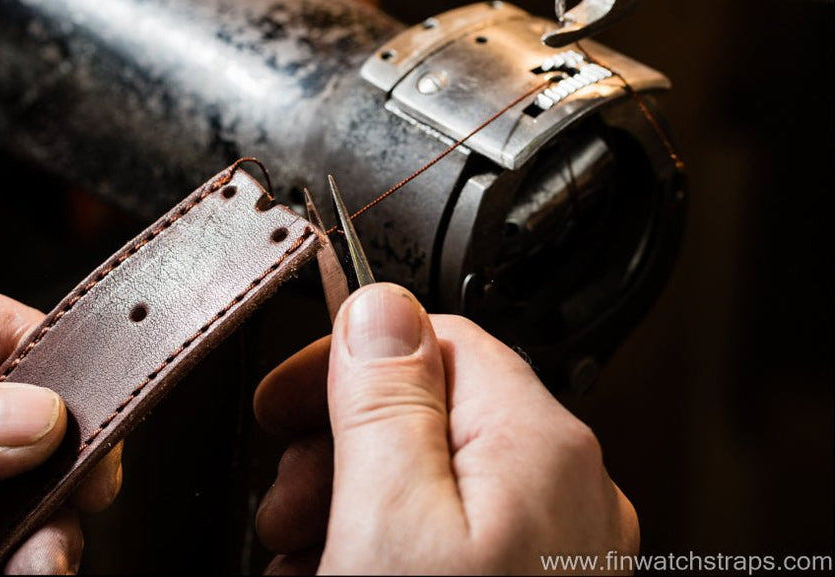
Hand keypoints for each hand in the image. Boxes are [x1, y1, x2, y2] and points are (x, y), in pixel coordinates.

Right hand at [254, 283, 638, 573]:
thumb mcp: (388, 518)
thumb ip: (386, 401)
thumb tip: (381, 303)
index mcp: (541, 447)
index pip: (434, 341)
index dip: (343, 363)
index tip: (284, 402)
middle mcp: (569, 491)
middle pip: (430, 415)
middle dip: (338, 447)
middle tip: (287, 503)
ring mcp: (560, 552)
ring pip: (435, 483)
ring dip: (351, 504)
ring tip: (301, 555)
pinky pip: (456, 540)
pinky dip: (391, 548)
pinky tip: (341, 571)